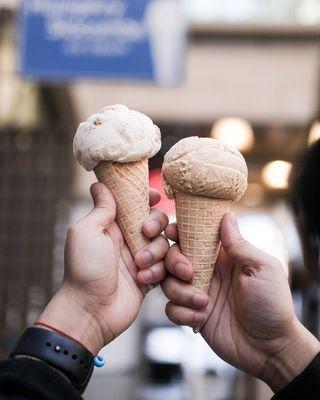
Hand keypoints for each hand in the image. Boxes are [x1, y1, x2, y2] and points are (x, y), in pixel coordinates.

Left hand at [38, 183, 168, 353]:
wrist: (91, 311)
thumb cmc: (85, 270)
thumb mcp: (87, 232)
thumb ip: (100, 209)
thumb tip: (100, 184)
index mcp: (111, 225)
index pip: (133, 203)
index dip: (145, 196)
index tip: (154, 195)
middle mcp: (127, 239)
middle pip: (155, 221)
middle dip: (155, 224)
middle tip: (146, 232)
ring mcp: (139, 258)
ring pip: (163, 244)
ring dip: (154, 253)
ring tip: (139, 266)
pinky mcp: (149, 276)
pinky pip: (165, 266)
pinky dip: (156, 271)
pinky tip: (142, 280)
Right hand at [162, 213, 319, 391]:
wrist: (270, 348)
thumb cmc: (272, 304)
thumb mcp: (262, 269)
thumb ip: (239, 245)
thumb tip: (226, 216)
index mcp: (223, 256)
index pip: (195, 236)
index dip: (179, 230)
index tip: (171, 231)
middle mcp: (207, 271)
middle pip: (174, 256)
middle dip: (174, 262)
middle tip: (188, 273)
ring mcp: (197, 293)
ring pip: (169, 283)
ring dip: (181, 292)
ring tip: (204, 303)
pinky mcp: (191, 315)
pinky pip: (171, 309)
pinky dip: (182, 313)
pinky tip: (202, 319)